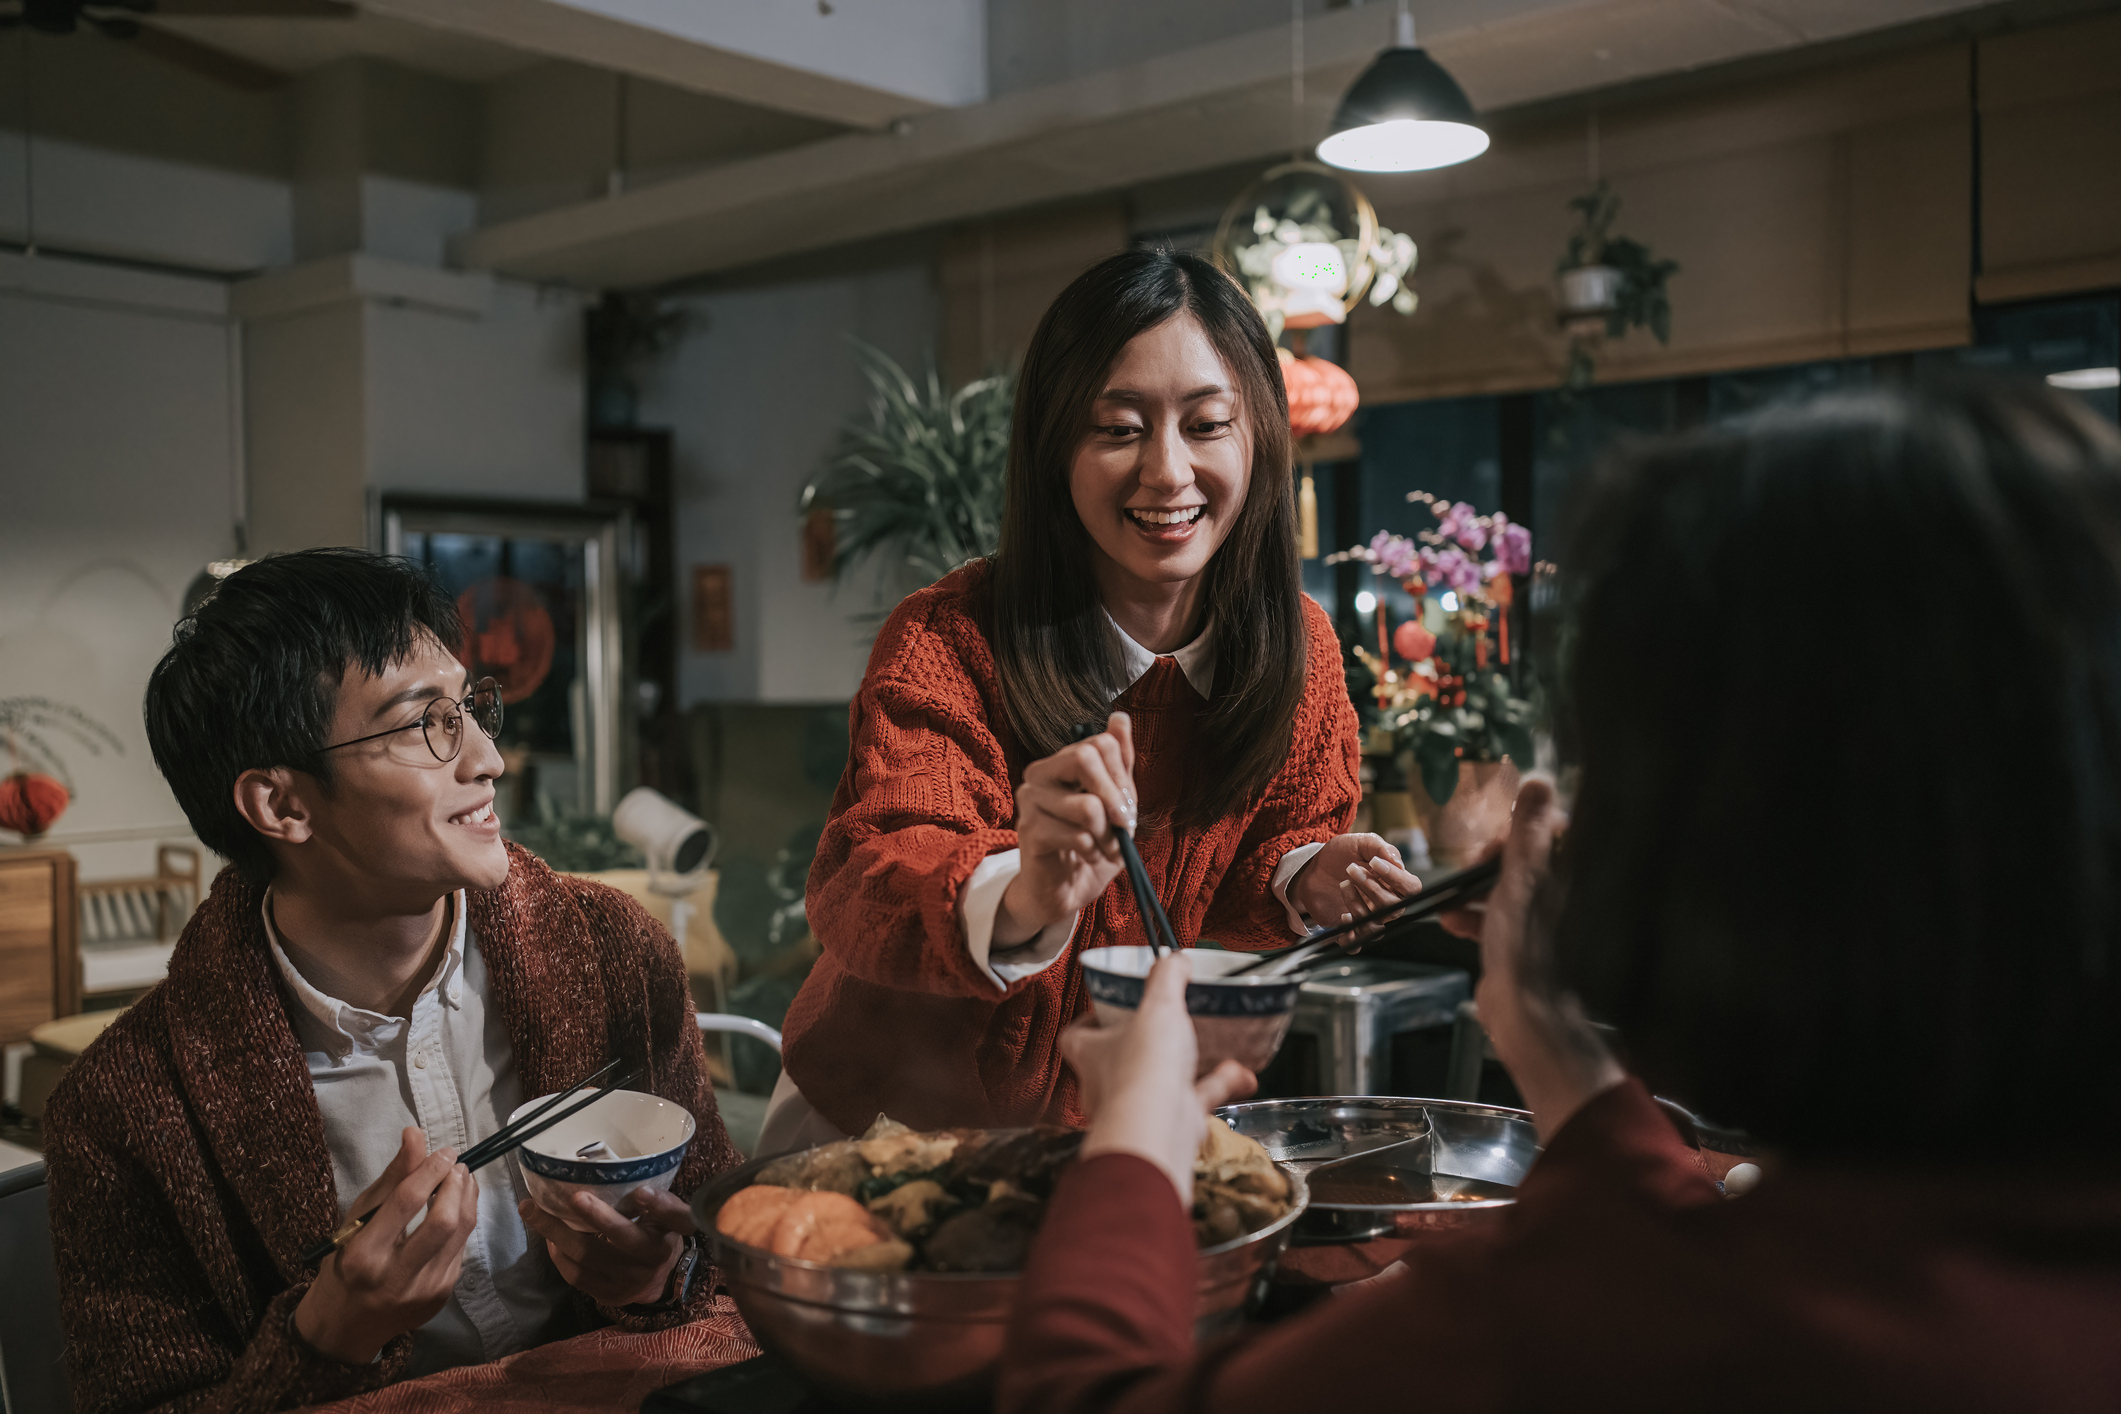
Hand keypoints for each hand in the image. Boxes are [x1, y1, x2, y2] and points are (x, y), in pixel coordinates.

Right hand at [294, 1127, 477, 1364]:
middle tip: (456, 1165)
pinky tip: (455, 1209)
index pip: (407, 1201)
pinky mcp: (442, 1296)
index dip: (431, 1169)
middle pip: (443, 1221)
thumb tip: (415, 1133)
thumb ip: (391, 1178)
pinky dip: (462, 1223)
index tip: (444, 1151)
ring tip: (461, 1179)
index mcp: (364, 1254)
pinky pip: (461, 1249)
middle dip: (455, 1184)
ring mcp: (424, 1290)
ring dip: (467, 1198)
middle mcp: (396, 1276)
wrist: (347, 1327)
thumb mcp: (356, 1220)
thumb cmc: (345, 1265)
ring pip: (461, 1233)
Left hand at [519, 1186, 696, 1307]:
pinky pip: (576, 1275)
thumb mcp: (666, 1217)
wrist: (659, 1281)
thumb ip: (656, 1202)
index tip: (641, 1192)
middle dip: (594, 1215)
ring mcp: (626, 1282)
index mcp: (667, 1235)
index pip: (669, 1219)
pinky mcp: (606, 1295)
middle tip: (568, 1195)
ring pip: (587, 1256)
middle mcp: (650, 1262)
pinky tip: (548, 1237)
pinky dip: (559, 1254)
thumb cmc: (658, 1236)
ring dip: (556, 1232)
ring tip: (532, 1211)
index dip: (657, 1205)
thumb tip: (630, 1182)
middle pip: (621, 1237)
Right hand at [995, 712, 1137, 946]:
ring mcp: (1029, 802)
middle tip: (1123, 826)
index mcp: (1059, 762)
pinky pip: (1077, 835)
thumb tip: (1119, 718)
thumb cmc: (1089, 844)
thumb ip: (1118, 762)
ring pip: (1087, 806)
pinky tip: (1089, 856)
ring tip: (1107, 848)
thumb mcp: (1114, 801)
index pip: (1100, 743)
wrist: (1063, 890)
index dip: (1122, 776)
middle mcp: (1039, 775)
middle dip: (1115, 797)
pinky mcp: (1029, 832)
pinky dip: (1094, 851)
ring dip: (1108, 836)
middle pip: (1086, 757)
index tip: (1126, 807)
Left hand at [1063, 955, 1255, 1204]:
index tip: (1108, 1009)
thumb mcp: (1158, 1007)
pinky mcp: (1170, 1123)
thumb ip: (1167, 979)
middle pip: (1118, 1060)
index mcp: (1090, 1054)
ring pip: (1160, 1083)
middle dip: (1144, 1045)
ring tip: (1214, 1045)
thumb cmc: (1143, 1069)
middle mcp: (1107, 1085)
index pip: (1075, 1037)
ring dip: (1189, 1065)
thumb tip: (1175, 959)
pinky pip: (1196, 1100)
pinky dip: (1220, 1085)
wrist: (1159, 1129)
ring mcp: (1139, 1108)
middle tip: (1165, 1026)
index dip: (1089, 1022)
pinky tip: (1242, 1073)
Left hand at [1286, 833, 1422, 944]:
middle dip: (1372, 887)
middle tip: (1351, 869)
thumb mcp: (1360, 843)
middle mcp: (1386, 903)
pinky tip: (1343, 916)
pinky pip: (1356, 944)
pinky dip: (1350, 935)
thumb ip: (1379, 848)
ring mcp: (1368, 917)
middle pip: (1394, 908)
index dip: (1397, 878)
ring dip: (1358, 904)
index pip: (1411, 888)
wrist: (1314, 867)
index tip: (1374, 863)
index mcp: (1394, 883)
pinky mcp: (1349, 928)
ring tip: (1343, 884)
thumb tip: (1396, 862)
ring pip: (1375, 925)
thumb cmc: (1341, 855)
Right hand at [1462, 779, 1624, 1140]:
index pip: (1543, 833)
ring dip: (1473, 892)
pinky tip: (1454, 923)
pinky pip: (1494, 918)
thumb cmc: (1527, 949)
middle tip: (1470, 875)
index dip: (1511, 836)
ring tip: (1454, 903)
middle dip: (1485, 866)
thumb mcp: (1522, 878)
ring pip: (1503, 890)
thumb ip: (1528, 830)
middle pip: (1518, 861)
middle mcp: (1561, 895)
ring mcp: (1542, 921)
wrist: (1524, 1015)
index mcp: (1569, 876)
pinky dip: (1473, 917)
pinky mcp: (1522, 945)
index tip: (1491, 849)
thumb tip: (1539, 781)